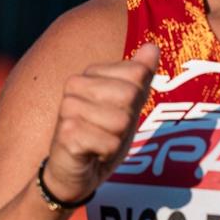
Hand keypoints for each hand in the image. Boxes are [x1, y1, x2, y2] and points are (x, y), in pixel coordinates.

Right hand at [42, 41, 158, 203]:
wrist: (73, 174)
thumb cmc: (100, 137)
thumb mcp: (126, 105)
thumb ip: (139, 76)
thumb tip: (153, 46)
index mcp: (90, 73)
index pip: (137, 75)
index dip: (135, 102)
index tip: (116, 114)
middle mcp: (74, 84)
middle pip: (130, 95)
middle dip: (126, 122)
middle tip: (108, 133)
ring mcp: (67, 108)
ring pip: (120, 121)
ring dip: (116, 140)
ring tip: (99, 143)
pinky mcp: (66, 133)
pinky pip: (109, 142)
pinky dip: (106, 153)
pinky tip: (91, 154)